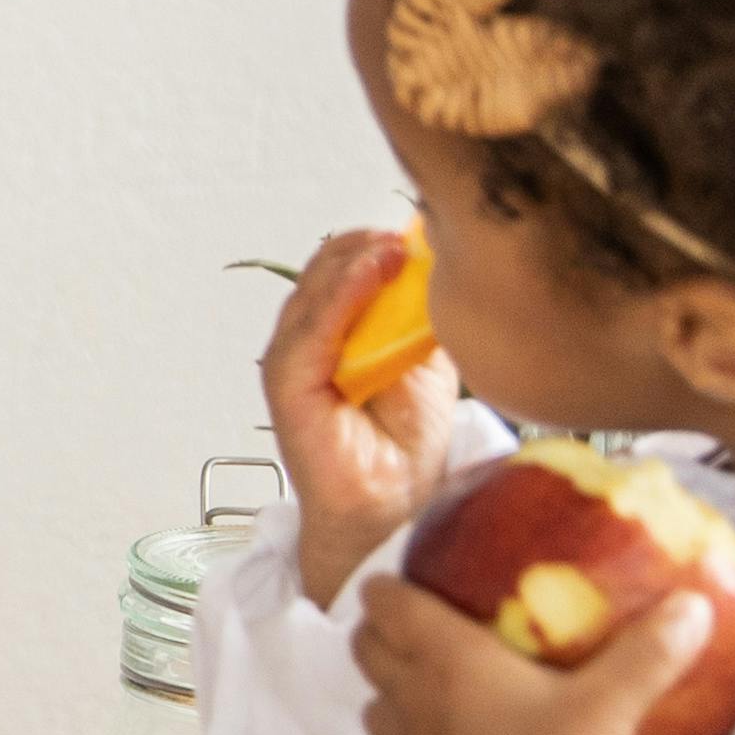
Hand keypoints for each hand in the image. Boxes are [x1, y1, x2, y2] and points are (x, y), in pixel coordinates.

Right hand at [259, 224, 449, 602]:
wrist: (396, 507)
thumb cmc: (407, 445)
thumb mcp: (430, 361)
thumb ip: (425, 315)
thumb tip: (446, 263)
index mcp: (336, 331)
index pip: (344, 266)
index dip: (375, 242)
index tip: (420, 227)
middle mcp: (308, 341)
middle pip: (324, 269)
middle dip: (366, 245)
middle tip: (411, 234)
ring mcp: (293, 362)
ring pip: (313, 292)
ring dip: (355, 262)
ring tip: (397, 248)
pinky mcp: (288, 387)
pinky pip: (309, 332)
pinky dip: (340, 297)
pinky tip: (371, 273)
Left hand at [354, 564, 708, 734]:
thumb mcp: (612, 705)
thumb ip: (650, 651)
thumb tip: (694, 603)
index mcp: (446, 660)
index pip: (387, 604)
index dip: (387, 587)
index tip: (405, 580)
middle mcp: (413, 701)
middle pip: (364, 649)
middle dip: (380, 631)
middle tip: (414, 627)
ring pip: (372, 706)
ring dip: (389, 691)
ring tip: (429, 688)